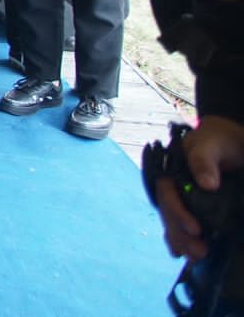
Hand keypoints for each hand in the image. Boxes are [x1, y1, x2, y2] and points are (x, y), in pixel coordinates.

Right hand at [158, 117, 243, 260]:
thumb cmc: (219, 140)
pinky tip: (183, 254)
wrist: (231, 143)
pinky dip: (180, 239)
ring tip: (195, 258)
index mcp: (171, 169)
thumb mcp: (212, 144)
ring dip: (181, 241)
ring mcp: (182, 197)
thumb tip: (207, 184)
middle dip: (181, 234)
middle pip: (168, 212)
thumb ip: (204, 160)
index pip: (167, 194)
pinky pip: (181, 223)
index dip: (178, 213)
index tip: (196, 230)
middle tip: (199, 252)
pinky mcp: (194, 206)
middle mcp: (173, 185)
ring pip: (173, 221)